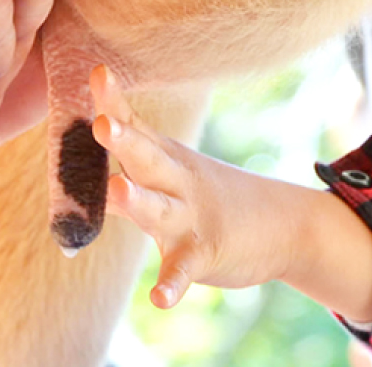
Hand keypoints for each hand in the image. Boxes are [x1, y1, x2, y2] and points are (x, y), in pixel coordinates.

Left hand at [89, 65, 298, 308]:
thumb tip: (89, 141)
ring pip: (160, 210)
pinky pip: (183, 270)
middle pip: (147, 159)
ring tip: (118, 190)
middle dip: (124, 141)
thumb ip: (134, 158)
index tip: (97, 71)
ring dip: (139, 201)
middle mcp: (176, 182)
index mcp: (166, 159)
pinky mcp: (203, 254)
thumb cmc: (209, 193)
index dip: (114, 101)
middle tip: (102, 124)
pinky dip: (172, 284)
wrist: (282, 223)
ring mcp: (191, 218)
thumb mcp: (173, 169)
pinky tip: (159, 299)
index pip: (137, 125)